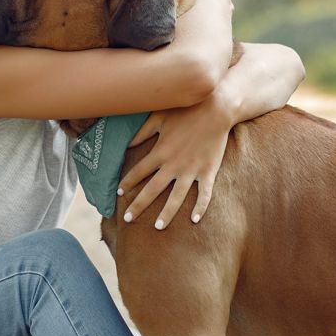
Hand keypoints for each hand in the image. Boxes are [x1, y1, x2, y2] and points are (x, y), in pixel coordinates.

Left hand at [117, 92, 233, 229]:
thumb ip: (142, 132)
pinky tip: (195, 220)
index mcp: (160, 151)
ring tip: (158, 227)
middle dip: (139, 205)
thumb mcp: (159, 117)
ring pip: (176, 197)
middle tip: (128, 220)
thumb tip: (126, 144)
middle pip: (152, 190)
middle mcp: (173, 164)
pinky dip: (201, 207)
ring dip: (167, 213)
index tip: (118, 194)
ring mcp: (192, 170)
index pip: (138, 172)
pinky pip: (204, 194)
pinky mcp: (208, 171)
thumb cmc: (185, 110)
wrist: (216, 108)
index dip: (127, 183)